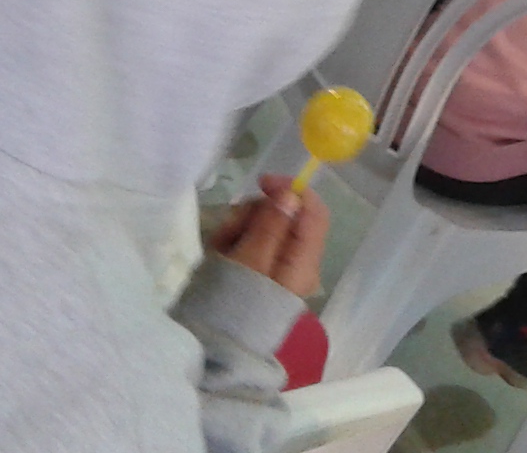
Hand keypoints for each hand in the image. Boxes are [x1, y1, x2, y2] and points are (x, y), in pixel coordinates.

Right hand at [212, 174, 330, 298]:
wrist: (211, 344)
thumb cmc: (232, 304)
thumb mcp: (250, 261)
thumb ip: (272, 226)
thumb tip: (292, 195)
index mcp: (305, 263)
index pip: (315, 213)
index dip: (294, 190)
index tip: (263, 183)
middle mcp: (299, 264)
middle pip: (286, 216)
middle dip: (256, 214)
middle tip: (231, 227)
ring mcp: (279, 268)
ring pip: (265, 225)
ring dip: (240, 226)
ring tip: (220, 246)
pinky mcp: (262, 272)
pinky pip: (252, 242)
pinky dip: (235, 241)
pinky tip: (220, 253)